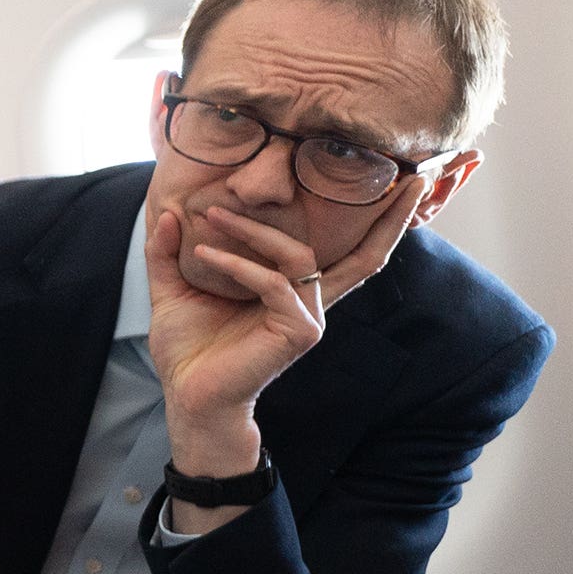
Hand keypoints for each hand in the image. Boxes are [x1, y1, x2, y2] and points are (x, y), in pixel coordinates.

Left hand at [146, 178, 421, 477]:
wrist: (190, 398)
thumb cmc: (190, 350)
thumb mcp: (174, 289)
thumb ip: (170, 253)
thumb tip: (165, 211)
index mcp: (295, 291)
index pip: (352, 251)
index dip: (385, 221)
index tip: (407, 181)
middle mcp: (312, 302)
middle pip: (368, 254)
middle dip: (389, 216)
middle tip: (407, 175)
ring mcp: (309, 318)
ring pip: (297, 255)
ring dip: (252, 229)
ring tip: (210, 215)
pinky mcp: (298, 332)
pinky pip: (272, 283)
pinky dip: (237, 264)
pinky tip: (204, 254)